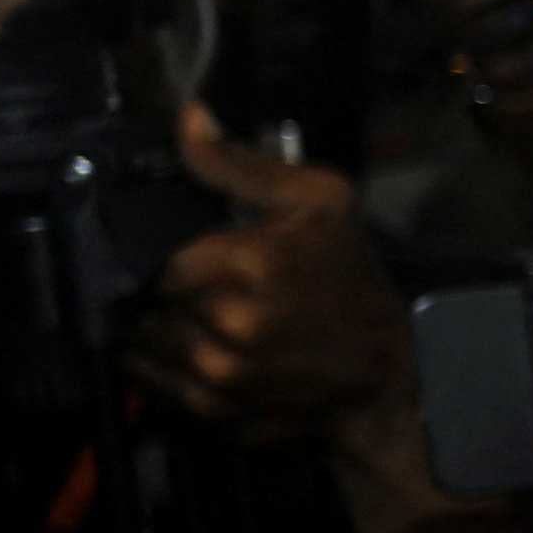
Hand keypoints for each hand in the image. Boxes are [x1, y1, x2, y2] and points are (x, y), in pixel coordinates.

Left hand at [127, 105, 411, 445]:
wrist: (387, 377)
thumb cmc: (352, 282)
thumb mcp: (319, 203)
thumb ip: (242, 163)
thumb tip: (188, 117)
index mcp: (253, 263)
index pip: (162, 259)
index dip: (174, 263)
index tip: (196, 265)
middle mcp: (230, 324)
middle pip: (149, 302)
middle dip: (164, 298)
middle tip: (198, 295)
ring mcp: (221, 377)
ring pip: (145, 344)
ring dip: (160, 334)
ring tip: (195, 325)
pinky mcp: (215, 415)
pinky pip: (157, 386)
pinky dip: (162, 371)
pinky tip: (193, 356)